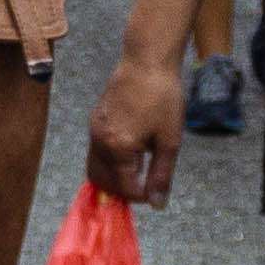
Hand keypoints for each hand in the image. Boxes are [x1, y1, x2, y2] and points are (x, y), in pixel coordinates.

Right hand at [85, 49, 185, 205]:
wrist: (147, 60)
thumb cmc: (163, 97)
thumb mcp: (169, 139)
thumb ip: (161, 175)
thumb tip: (157, 204)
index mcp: (118, 147)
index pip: (123, 187)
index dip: (141, 195)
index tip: (155, 191)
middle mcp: (99, 140)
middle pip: (101, 181)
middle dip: (120, 191)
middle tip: (142, 187)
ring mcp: (94, 129)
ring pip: (95, 167)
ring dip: (113, 176)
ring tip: (138, 170)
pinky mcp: (95, 120)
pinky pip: (96, 151)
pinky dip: (109, 161)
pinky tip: (131, 151)